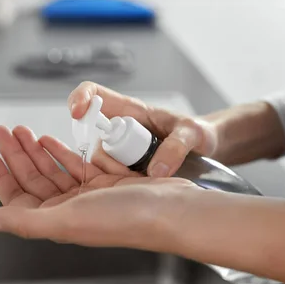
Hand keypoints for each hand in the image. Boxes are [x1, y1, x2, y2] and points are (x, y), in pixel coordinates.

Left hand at [0, 125, 194, 248]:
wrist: (172, 210)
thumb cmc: (125, 218)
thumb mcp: (69, 218)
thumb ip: (25, 221)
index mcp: (58, 221)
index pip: (18, 198)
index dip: (0, 175)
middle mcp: (71, 209)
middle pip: (34, 179)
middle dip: (16, 154)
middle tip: (2, 130)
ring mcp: (90, 195)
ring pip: (54, 169)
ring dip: (37, 150)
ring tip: (24, 130)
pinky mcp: (109, 182)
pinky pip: (79, 164)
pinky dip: (64, 151)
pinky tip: (53, 139)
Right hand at [68, 81, 217, 177]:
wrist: (206, 150)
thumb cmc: (198, 133)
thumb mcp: (192, 134)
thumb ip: (176, 147)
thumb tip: (155, 170)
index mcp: (130, 110)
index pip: (94, 93)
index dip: (80, 99)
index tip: (78, 113)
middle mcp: (119, 130)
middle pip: (93, 139)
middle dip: (106, 158)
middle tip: (132, 171)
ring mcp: (119, 152)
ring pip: (99, 164)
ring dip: (115, 176)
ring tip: (144, 181)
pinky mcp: (123, 171)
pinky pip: (108, 179)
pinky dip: (119, 186)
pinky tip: (139, 189)